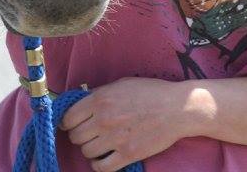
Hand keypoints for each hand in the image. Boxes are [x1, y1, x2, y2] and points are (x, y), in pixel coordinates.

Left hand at [61, 78, 207, 171]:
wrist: (178, 108)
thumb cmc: (152, 92)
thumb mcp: (122, 84)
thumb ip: (100, 93)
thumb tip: (81, 102)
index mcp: (101, 99)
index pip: (69, 117)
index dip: (68, 122)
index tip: (72, 124)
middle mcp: (104, 119)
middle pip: (76, 136)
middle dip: (81, 135)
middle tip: (90, 133)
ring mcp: (115, 138)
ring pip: (86, 151)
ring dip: (91, 149)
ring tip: (100, 144)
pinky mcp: (127, 154)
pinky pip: (101, 167)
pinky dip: (99, 164)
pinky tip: (104, 158)